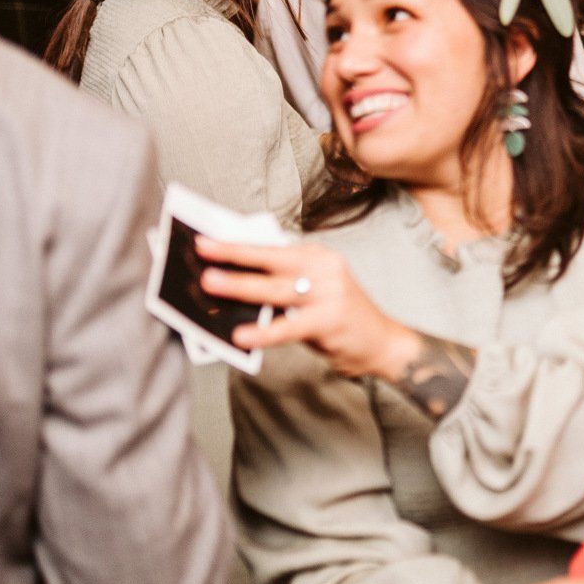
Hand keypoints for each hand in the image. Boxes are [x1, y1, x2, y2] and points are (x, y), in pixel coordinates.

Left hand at [197, 237, 411, 379]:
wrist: (382, 342)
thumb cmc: (338, 317)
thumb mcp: (313, 292)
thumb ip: (281, 287)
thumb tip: (232, 286)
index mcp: (317, 256)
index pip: (270, 248)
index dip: (236, 245)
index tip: (205, 240)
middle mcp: (325, 268)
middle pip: (271, 261)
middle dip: (233, 256)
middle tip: (201, 253)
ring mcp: (330, 293)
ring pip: (276, 289)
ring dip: (240, 286)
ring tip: (210, 285)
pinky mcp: (330, 320)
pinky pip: (289, 327)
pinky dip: (264, 332)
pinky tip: (242, 336)